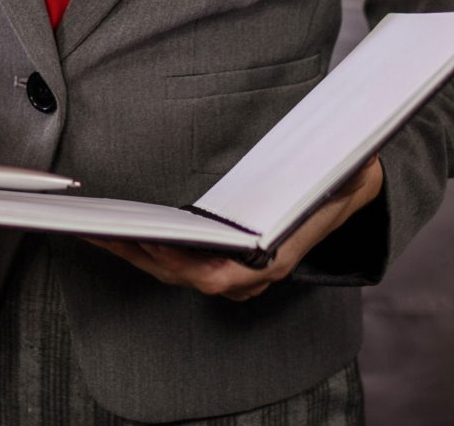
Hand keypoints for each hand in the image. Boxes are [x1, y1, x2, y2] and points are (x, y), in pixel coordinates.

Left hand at [89, 157, 383, 299]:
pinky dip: (147, 247)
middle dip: (141, 255)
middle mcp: (253, 271)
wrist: (357, 183)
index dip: (186, 265)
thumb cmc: (346, 175)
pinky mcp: (222, 256)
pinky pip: (178, 260)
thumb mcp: (349, 174)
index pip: (224, 279)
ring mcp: (237, 269)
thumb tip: (317, 183)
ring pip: (176, 271)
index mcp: (276, 258)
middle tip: (101, 232)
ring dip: (135, 252)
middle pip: (186, 276)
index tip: (155, 245)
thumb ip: (330, 182)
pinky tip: (119, 228)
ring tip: (96, 229)